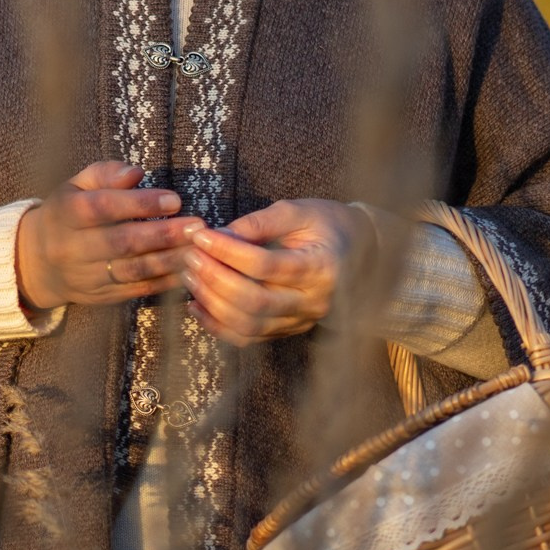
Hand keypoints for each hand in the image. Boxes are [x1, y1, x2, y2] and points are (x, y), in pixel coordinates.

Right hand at [15, 160, 204, 310]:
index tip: (174, 200)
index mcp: (65, 213)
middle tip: (196, 226)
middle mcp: (71, 247)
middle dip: (162, 235)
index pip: (104, 208)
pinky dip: (163, 283)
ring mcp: (84, 276)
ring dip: (168, 261)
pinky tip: (186, 271)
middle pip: (121, 242)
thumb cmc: (66, 213)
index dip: (140, 204)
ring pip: (130, 271)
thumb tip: (136, 173)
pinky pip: (134, 290)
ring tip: (197, 249)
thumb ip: (106, 174)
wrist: (36, 261)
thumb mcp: (77, 186)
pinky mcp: (98, 297)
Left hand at [180, 198, 370, 346]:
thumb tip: (218, 234)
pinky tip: (196, 305)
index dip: (228, 251)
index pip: (265, 265)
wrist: (360, 250)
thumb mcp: (298, 211)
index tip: (201, 236)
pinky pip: (249, 338)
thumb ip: (259, 222)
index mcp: (320, 267)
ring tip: (189, 276)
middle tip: (191, 256)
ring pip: (249, 325)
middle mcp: (313, 301)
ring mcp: (302, 320)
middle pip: (254, 300)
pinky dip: (218, 326)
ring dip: (212, 303)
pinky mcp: (289, 330)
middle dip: (214, 278)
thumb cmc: (327, 225)